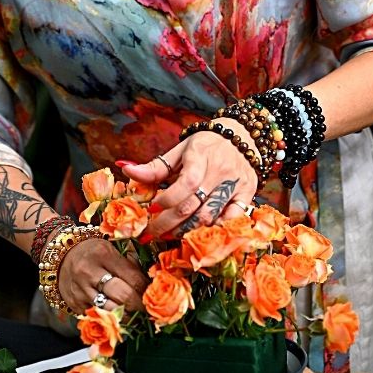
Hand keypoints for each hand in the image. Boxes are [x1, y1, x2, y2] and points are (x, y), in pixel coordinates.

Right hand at [57, 236, 146, 313]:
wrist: (61, 255)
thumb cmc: (91, 250)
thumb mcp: (110, 248)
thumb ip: (129, 262)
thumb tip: (150, 280)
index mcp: (104, 254)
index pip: (133, 277)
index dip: (147, 289)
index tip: (154, 295)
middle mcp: (90, 273)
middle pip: (124, 296)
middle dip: (140, 306)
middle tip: (149, 309)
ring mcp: (81, 290)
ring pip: (111, 311)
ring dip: (127, 317)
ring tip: (137, 316)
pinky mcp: (75, 304)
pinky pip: (97, 317)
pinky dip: (110, 319)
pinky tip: (118, 318)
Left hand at [121, 119, 257, 238]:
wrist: (242, 138)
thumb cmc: (205, 146)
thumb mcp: (180, 150)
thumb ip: (156, 166)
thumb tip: (126, 170)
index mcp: (201, 155)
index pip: (185, 183)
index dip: (167, 200)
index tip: (151, 209)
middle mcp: (220, 171)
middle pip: (193, 205)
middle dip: (168, 223)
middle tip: (151, 233)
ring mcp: (235, 185)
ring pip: (209, 217)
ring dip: (186, 231)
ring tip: (169, 235)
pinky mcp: (247, 195)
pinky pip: (231, 220)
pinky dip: (214, 230)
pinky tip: (198, 233)